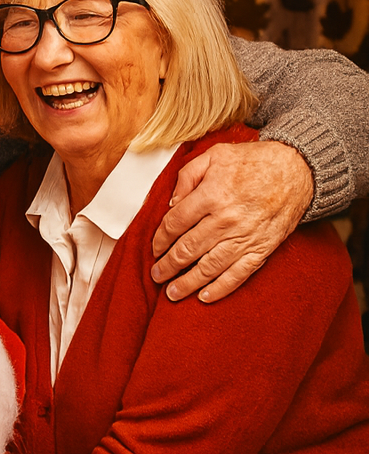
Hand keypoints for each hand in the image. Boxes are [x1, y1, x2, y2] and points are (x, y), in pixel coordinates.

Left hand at [151, 141, 311, 301]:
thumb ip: (186, 176)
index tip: (154, 249)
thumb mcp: (214, 155)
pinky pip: (239, 273)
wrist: (298, 170)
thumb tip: (171, 204)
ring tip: (172, 293)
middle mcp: (226, 220)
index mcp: (211, 196)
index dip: (160, 239)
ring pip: (209, 266)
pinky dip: (221, 288)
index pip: (175, 224)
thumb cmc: (254, 161)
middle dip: (168, 266)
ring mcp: (245, 237)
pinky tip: (205, 297)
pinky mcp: (262, 248)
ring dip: (188, 282)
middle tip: (156, 275)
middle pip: (188, 249)